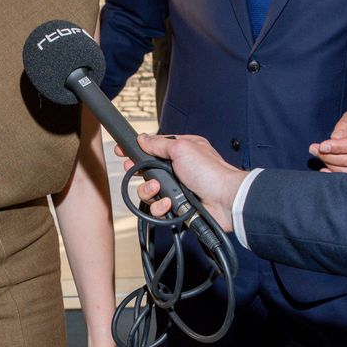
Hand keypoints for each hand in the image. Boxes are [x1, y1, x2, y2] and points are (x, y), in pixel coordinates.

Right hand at [119, 132, 245, 230]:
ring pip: (148, 191)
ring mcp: (175, 188)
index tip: (122, 150)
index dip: (136, 150)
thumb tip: (142, 138)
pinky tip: (168, 203)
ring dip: (149, 190)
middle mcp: (176, 169)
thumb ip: (159, 144)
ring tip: (158, 189)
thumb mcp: (182, 148)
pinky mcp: (175, 206)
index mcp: (180, 151)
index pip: (152, 148)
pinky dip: (160, 207)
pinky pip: (157, 208)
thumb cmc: (211, 173)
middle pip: (146, 171)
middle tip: (134, 171)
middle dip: (139, 172)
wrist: (225, 200)